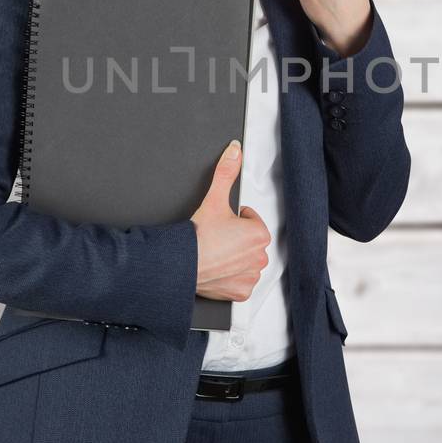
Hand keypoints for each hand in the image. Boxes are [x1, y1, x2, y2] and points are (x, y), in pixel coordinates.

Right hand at [190, 140, 270, 301]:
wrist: (181, 263)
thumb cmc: (198, 237)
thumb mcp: (213, 199)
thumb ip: (226, 172)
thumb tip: (235, 151)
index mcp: (259, 234)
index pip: (251, 221)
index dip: (234, 220)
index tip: (222, 224)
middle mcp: (260, 257)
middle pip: (250, 242)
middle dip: (236, 239)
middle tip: (216, 238)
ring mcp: (251, 276)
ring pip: (246, 262)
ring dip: (234, 258)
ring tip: (216, 253)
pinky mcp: (241, 291)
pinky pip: (240, 282)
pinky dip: (230, 277)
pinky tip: (218, 269)